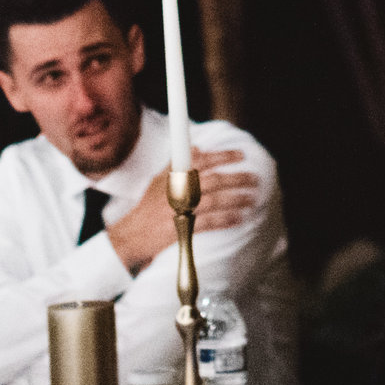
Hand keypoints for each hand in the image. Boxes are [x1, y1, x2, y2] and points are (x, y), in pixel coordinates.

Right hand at [106, 148, 258, 273]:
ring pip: (215, 201)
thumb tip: (198, 148)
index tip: (241, 154)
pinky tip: (239, 217)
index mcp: (173, 177)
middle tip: (254, 178)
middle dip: (237, 178)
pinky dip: (226, 219)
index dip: (223, 156)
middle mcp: (177, 190)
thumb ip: (178, 165)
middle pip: (214, 180)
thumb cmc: (147, 208)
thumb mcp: (158, 181)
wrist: (130, 235)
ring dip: (236, 199)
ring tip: (252, 198)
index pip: (202, 160)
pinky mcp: (181, 228)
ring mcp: (179, 209)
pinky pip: (210, 222)